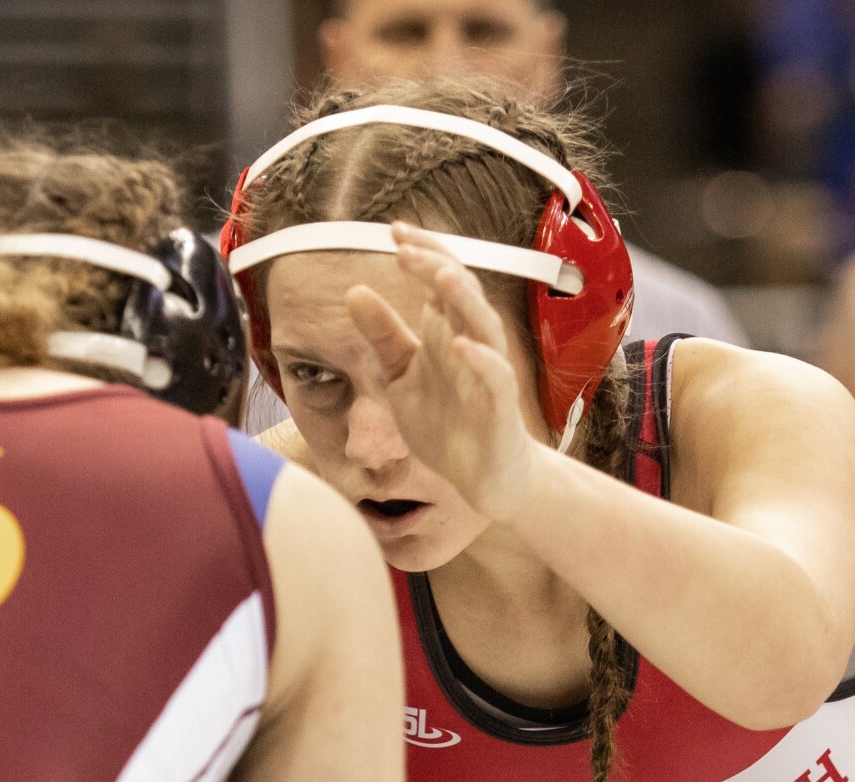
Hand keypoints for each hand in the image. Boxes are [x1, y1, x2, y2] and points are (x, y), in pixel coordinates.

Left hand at [346, 224, 547, 522]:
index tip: (393, 230)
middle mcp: (470, 343)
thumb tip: (353, 291)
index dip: (419, 254)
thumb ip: (382, 336)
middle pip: (459, 292)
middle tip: (406, 245)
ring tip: (441, 275)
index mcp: (445, 332)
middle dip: (435, 265)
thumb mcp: (400, 378)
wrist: (484, 478)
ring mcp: (488, 372)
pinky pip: (495, 377)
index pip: (437, 280)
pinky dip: (480, 360)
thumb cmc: (446, 423)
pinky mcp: (500, 406)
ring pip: (483, 325)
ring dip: (464, 299)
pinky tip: (459, 346)